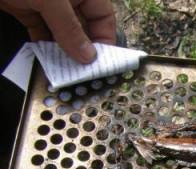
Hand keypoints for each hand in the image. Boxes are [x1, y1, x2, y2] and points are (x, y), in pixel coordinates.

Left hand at [0, 0, 115, 63]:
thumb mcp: (51, 0)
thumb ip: (69, 28)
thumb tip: (88, 55)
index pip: (103, 17)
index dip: (105, 39)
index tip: (101, 63)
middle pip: (83, 27)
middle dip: (83, 50)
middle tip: (83, 71)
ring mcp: (45, 3)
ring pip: (61, 33)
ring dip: (63, 52)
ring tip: (65, 70)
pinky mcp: (25, 8)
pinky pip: (41, 32)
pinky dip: (44, 47)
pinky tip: (46, 59)